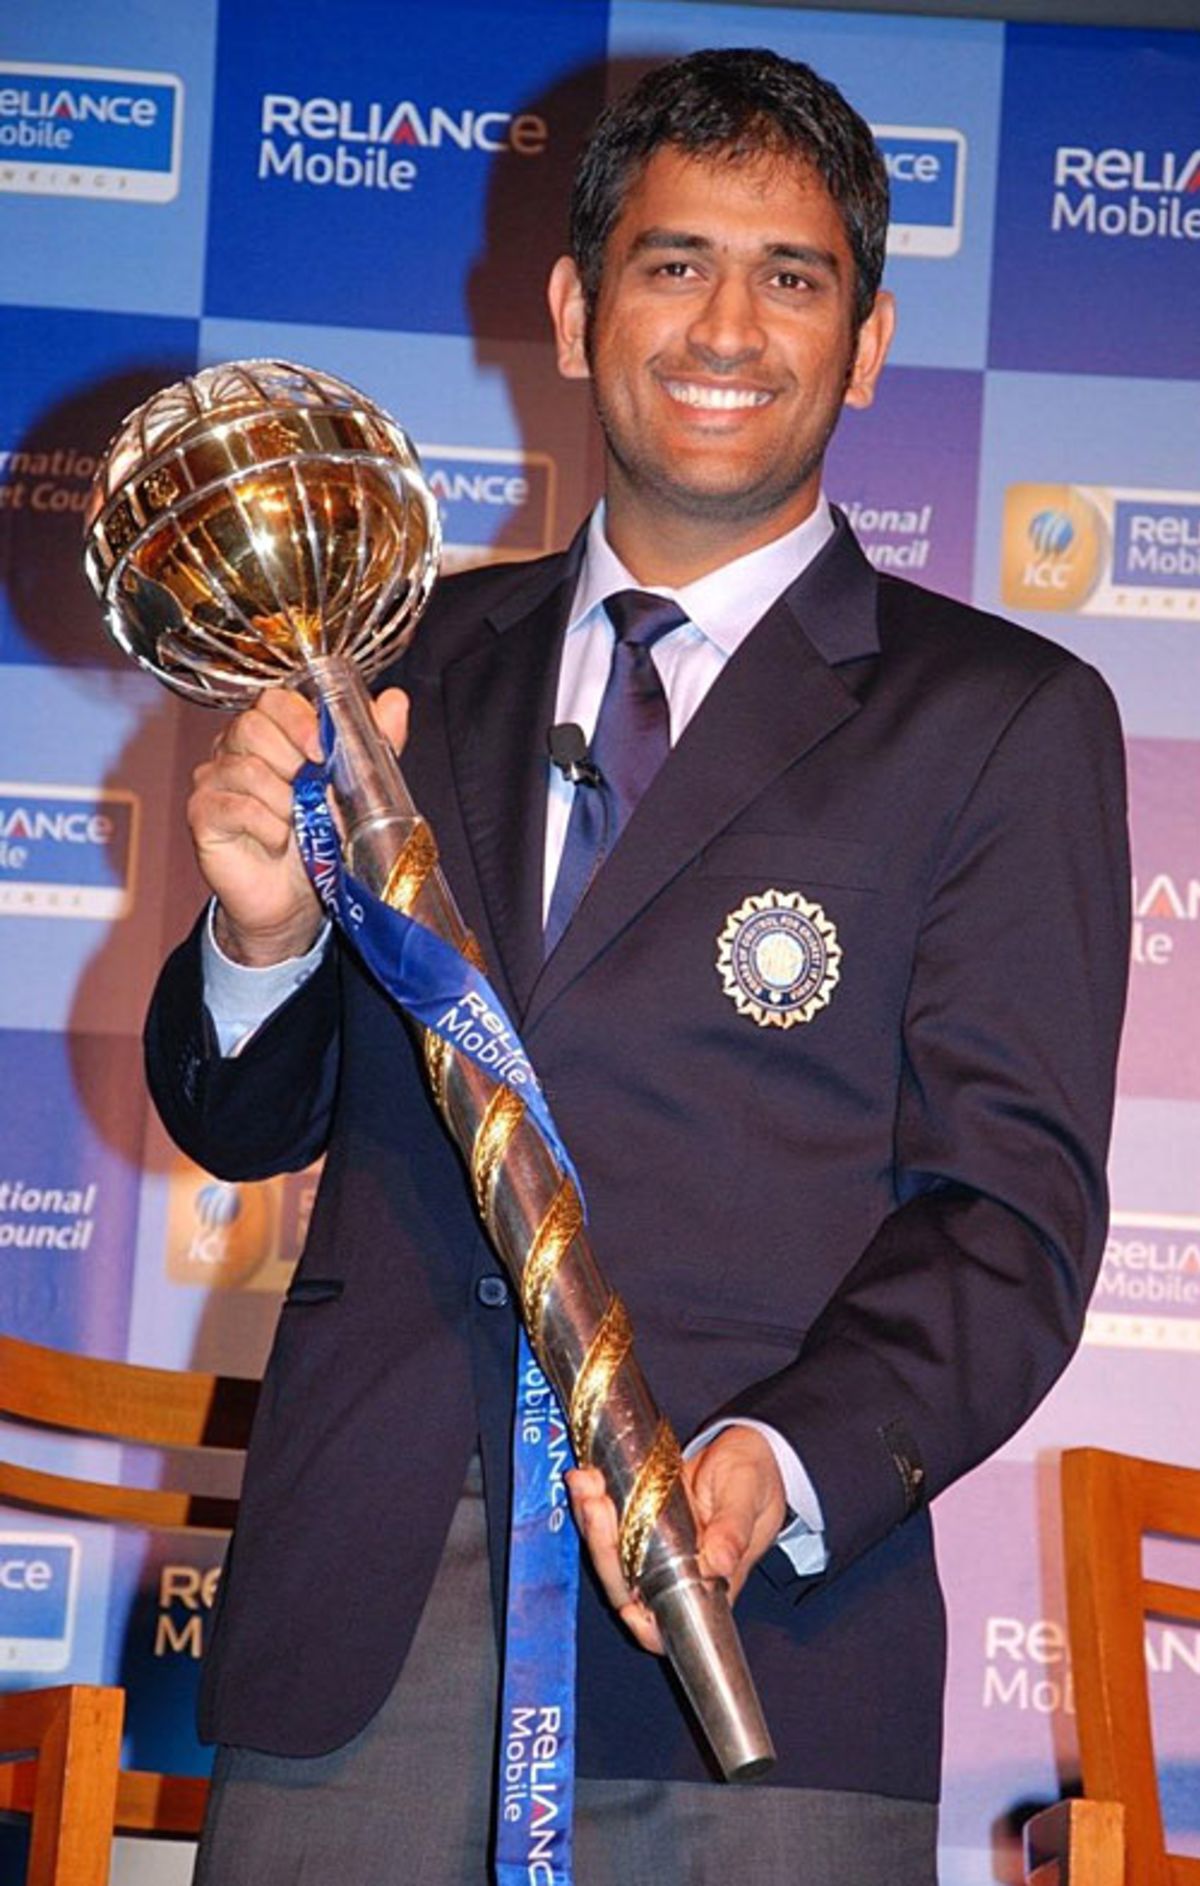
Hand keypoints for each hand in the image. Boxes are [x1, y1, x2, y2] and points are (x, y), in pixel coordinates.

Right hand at [189, 685, 408, 965]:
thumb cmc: (316, 840)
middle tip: (309, 796)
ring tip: (296, 825)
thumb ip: (369, 744)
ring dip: (284, 803)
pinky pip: (234, 806)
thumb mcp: (352, 788)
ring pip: (246, 769)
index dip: (298, 719)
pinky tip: (277, 842)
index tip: (321, 749)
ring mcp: (213, 780)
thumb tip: (395, 701)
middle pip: (252, 727)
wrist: (294, 900)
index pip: (273, 700)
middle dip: (292, 763)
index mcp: (269, 734)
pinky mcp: (203, 814)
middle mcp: (233, 749)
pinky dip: (266, 827)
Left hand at [566, 1425, 786, 1653]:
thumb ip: (734, 1530)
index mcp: (708, 1582)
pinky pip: (608, 1520)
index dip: (644, 1626)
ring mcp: (653, 1546)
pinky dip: (591, 1501)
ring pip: (611, 1552)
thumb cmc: (756, 1480)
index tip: (628, 1605)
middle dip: (604, 1549)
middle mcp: (674, 1571)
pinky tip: (585, 1476)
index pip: (669, 1624)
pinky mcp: (639, 1518)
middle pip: (625, 1584)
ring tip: (587, 1484)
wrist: (747, 1449)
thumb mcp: (748, 1498)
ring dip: (592, 1523)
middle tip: (597, 1505)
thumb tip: (718, 1564)